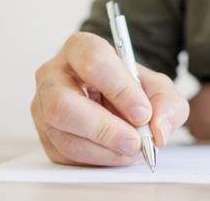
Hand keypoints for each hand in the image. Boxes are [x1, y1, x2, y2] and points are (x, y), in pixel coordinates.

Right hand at [31, 32, 188, 165]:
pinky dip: (97, 160)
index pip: (94, 62)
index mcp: (80, 49)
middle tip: (135, 142)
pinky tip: (117, 153)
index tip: (143, 112)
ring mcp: (43, 107)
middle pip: (64, 104)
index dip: (120, 90)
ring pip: (64, 136)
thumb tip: (157, 130)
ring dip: (105, 151)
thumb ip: (166, 103)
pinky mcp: (46, 135)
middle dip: (105, 129)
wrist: (114, 101)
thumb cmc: (131, 89)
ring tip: (132, 149)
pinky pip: (66, 155)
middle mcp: (53, 75)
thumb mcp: (158, 88)